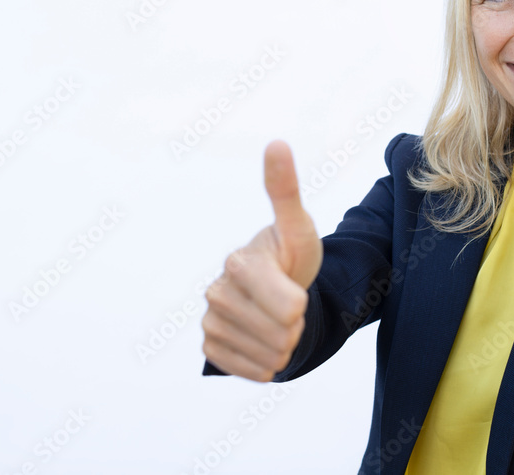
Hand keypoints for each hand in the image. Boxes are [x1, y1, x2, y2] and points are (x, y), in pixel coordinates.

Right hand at [201, 140, 322, 381]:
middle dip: (295, 327)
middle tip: (290, 307)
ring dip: (284, 346)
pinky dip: (265, 364)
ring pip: (268, 355)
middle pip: (281, 335)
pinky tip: (265, 342)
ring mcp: (210, 319)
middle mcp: (217, 291)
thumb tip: (277, 143)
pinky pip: (246, 370)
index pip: (289, 306)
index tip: (298, 290)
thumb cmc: (291, 253)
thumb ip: (285, 190)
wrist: (277, 285)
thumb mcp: (298, 226)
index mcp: (240, 263)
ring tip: (279, 322)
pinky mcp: (210, 346)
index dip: (303, 306)